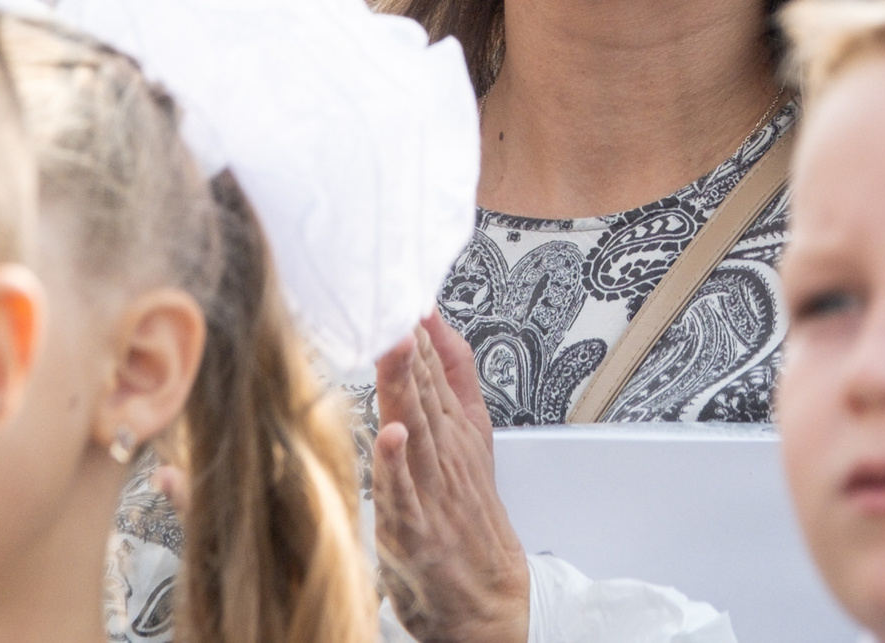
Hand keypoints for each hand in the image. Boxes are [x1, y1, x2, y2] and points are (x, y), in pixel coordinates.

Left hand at [374, 314, 527, 642]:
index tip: (401, 286)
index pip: (435, 369)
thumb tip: (438, 325)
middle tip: (395, 299)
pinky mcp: (416, 532)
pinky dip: (398, 465)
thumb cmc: (472, 520)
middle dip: (412, 343)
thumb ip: (457, 378)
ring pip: (417, 430)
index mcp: (458, 432)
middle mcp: (446, 456)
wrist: (491, 598)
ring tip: (395, 344)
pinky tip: (392, 434)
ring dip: (406, 385)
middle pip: (427, 391)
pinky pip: (404, 495)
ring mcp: (432, 493)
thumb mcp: (474, 437)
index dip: (418, 328)